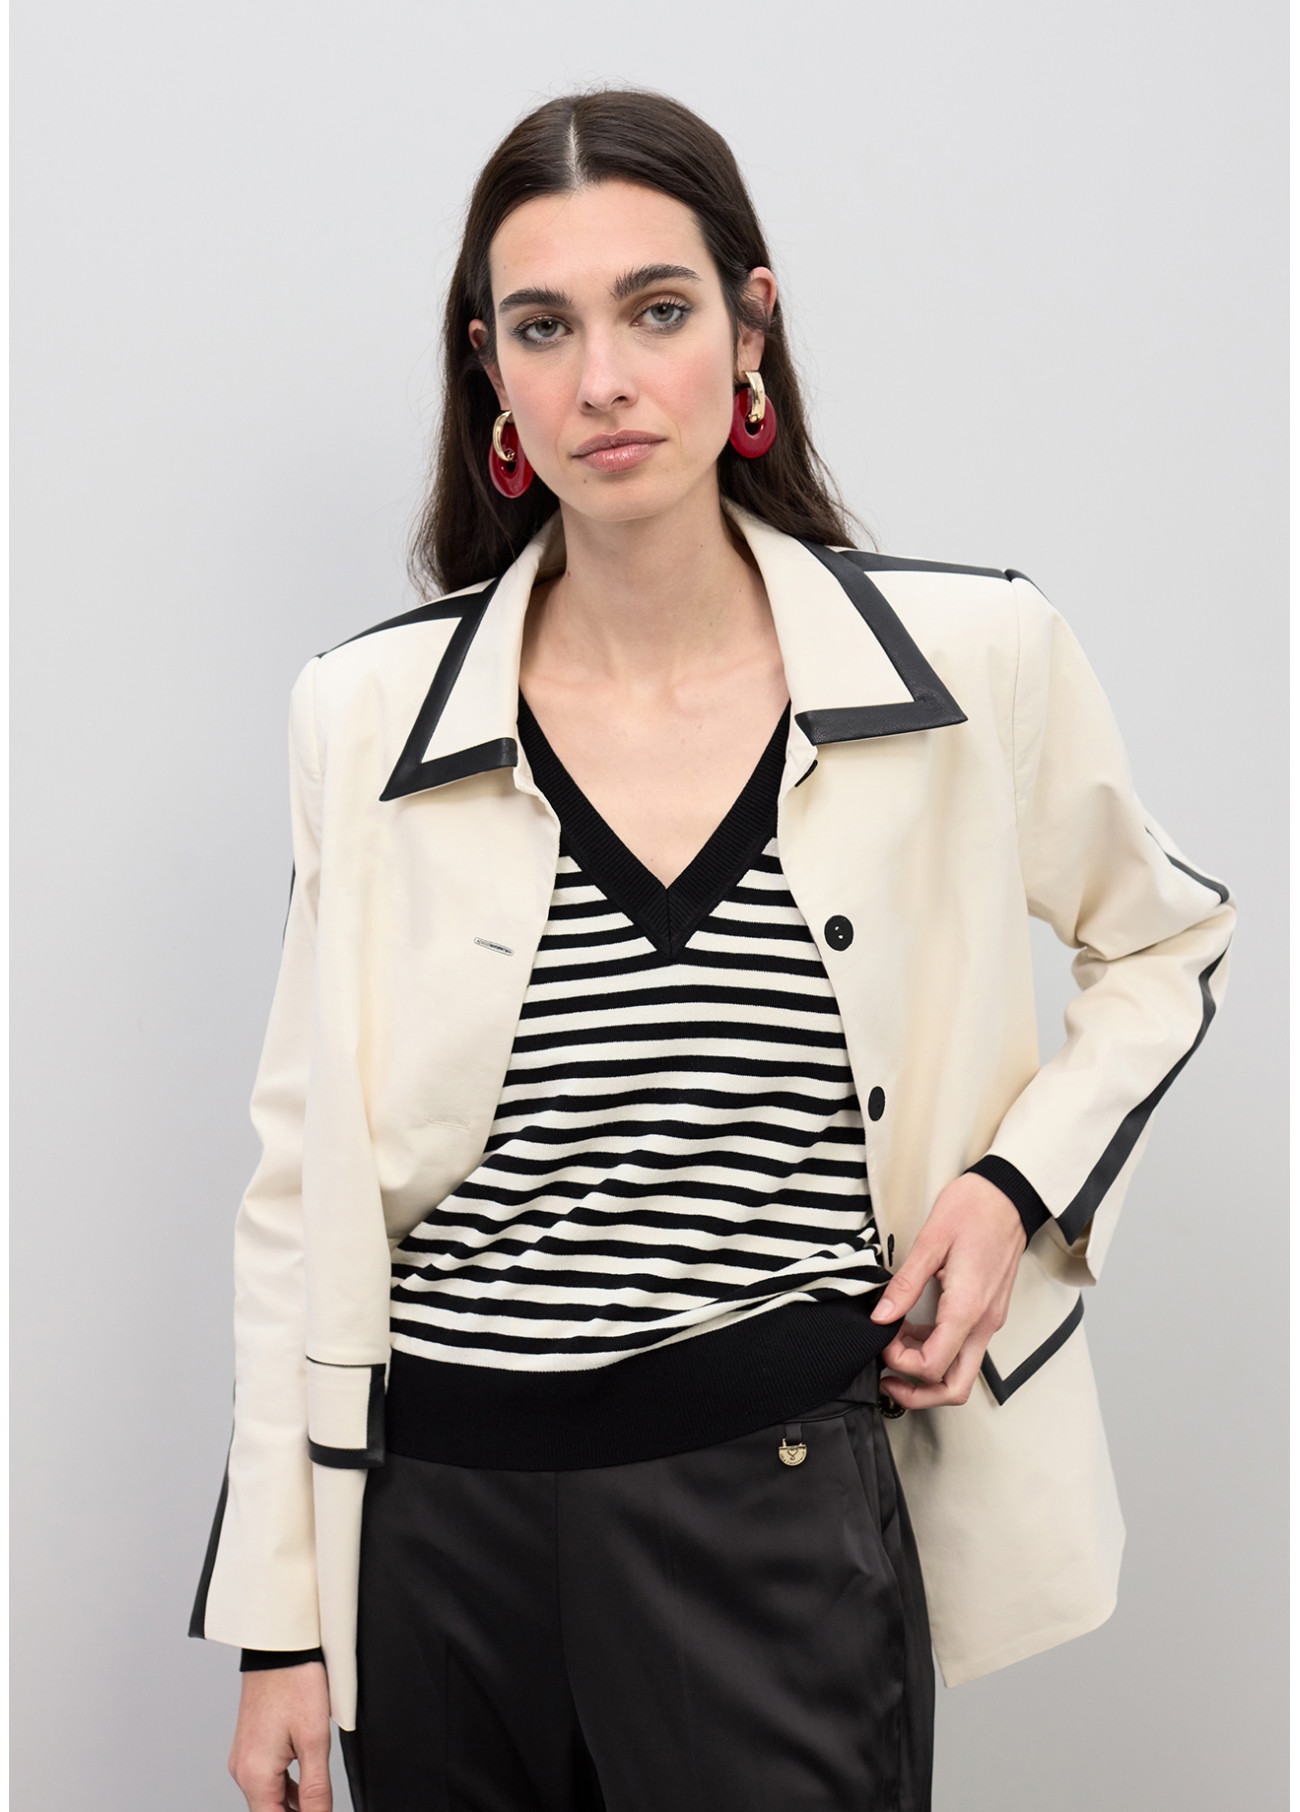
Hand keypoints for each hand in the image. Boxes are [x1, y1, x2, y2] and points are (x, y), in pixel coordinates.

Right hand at [228, 1662, 331, 1811]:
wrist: (278, 1645)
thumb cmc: (296, 1682)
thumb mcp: (315, 1740)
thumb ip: (316, 1789)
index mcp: (255, 1775)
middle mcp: (243, 1771)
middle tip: (321, 1806)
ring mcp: (244, 1758)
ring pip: (269, 1799)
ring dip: (293, 1806)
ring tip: (319, 1799)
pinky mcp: (250, 1746)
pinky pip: (267, 1780)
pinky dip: (286, 1789)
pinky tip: (307, 1784)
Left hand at [869, 1172, 1026, 1408]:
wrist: (1009, 1196)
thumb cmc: (974, 1210)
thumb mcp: (931, 1241)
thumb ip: (904, 1285)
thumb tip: (880, 1316)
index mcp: (968, 1308)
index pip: (934, 1366)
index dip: (901, 1363)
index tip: (882, 1342)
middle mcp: (984, 1323)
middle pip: (955, 1387)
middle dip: (919, 1395)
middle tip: (888, 1380)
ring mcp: (989, 1320)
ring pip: (961, 1372)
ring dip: (926, 1373)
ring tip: (895, 1350)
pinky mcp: (988, 1313)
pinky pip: (964, 1348)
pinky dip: (938, 1351)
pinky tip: (912, 1331)